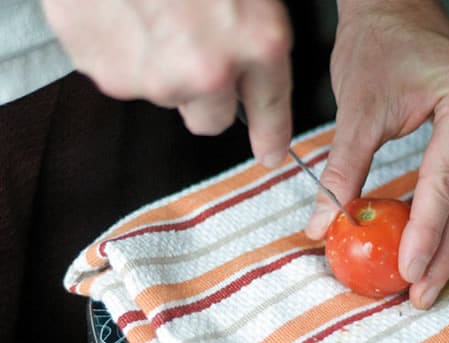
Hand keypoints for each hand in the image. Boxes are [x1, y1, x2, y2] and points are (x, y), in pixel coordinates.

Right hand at [41, 0, 292, 166]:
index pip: (270, 111)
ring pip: (166, 95)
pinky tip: (125, 14)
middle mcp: (209, 72)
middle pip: (210, 121)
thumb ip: (254, 29)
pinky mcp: (106, 73)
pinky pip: (124, 77)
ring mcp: (153, 79)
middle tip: (196, 53)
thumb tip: (255, 61)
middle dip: (208, 96)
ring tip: (154, 14)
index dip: (271, 135)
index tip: (270, 152)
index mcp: (257, 41)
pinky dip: (126, 54)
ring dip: (164, 67)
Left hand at [305, 0, 448, 308]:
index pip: (446, 184)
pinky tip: (441, 246)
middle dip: (444, 252)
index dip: (426, 234)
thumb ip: (343, 169)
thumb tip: (322, 221)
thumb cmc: (377, 46)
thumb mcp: (356, 111)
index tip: (409, 272)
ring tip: (432, 281)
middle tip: (422, 293)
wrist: (393, 10)